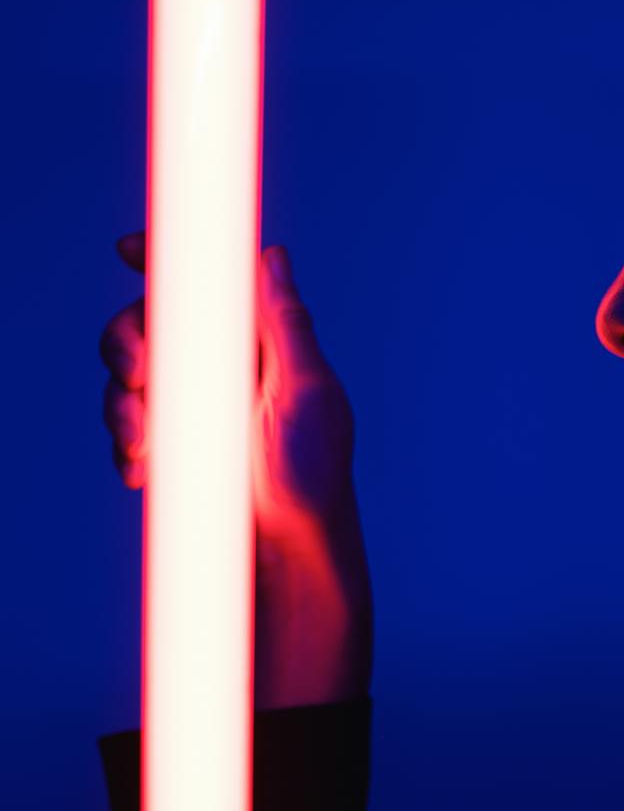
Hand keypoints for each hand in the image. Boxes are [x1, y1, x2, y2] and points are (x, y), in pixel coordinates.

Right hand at [101, 235, 375, 708]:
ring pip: (126, 375)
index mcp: (258, 345)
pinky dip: (125, 445)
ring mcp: (192, 409)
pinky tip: (144, 472)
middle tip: (139, 376)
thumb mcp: (308, 394)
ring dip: (123, 403)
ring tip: (147, 445)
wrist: (288, 559)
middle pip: (148, 322)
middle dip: (128, 342)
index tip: (127, 250)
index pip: (206, 284)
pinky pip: (124, 427)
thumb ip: (287, 324)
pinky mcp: (171, 448)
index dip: (165, 258)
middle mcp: (222, 369)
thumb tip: (274, 256)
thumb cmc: (313, 482)